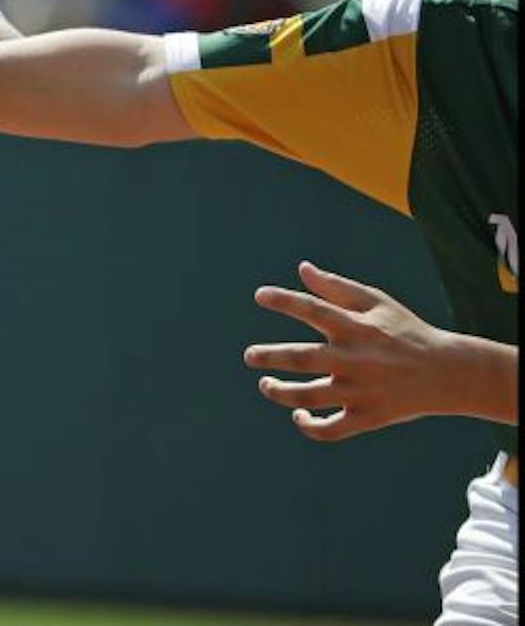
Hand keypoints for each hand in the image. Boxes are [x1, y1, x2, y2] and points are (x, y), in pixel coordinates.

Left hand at [243, 261, 458, 441]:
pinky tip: (298, 415)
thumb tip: (302, 268)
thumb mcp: (376, 303)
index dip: (283, 300)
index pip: (312, 309)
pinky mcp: (368, 417)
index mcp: (356, 328)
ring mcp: (361, 391)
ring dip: (280, 392)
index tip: (260, 296)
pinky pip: (331, 429)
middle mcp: (355, 359)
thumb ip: (336, 287)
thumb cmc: (406, 332)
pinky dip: (309, 426)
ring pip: (310, 397)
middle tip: (250, 356)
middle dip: (269, 357)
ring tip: (265, 384)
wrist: (448, 373)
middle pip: (302, 358)